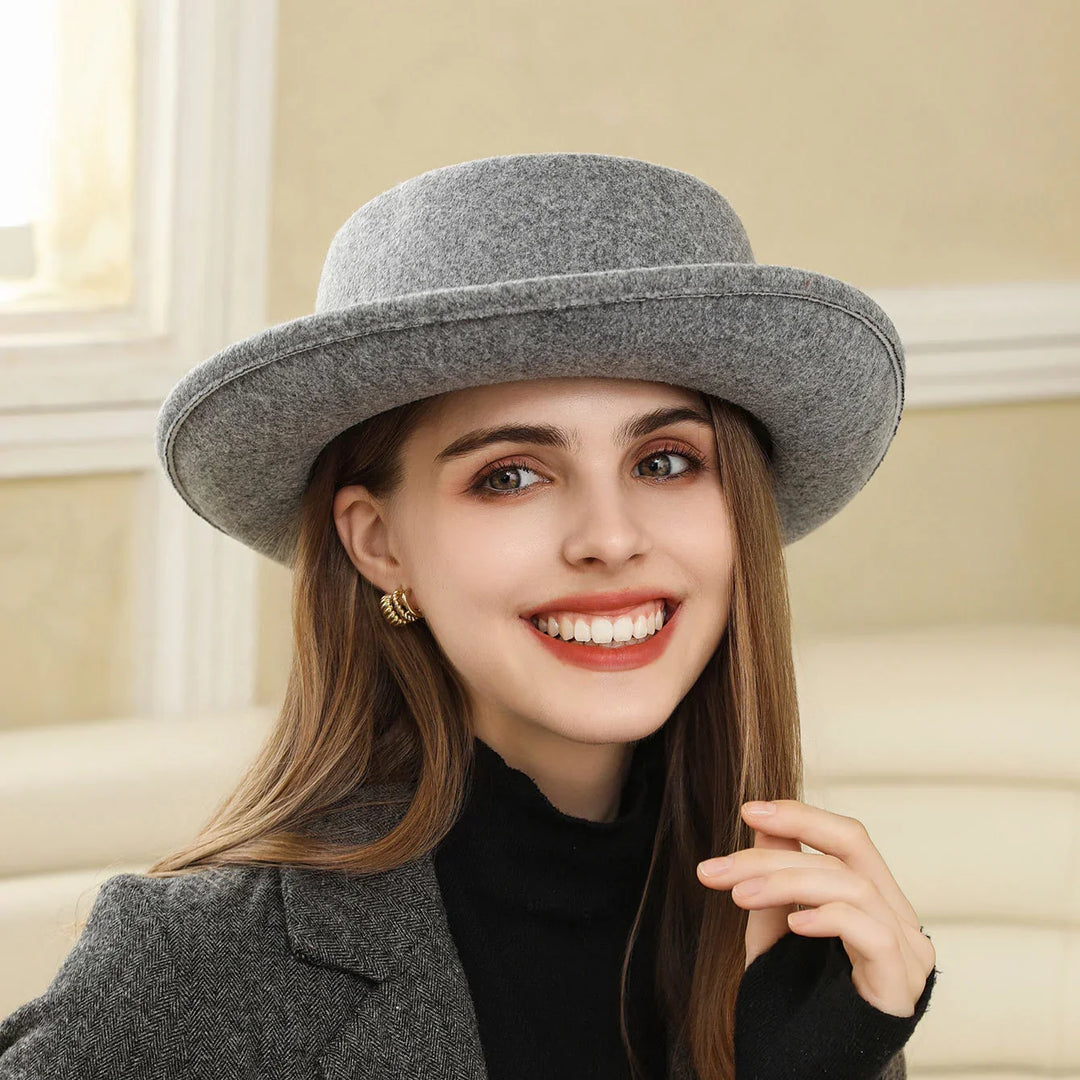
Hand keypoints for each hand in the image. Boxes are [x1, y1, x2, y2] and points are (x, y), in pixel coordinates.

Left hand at [696, 799, 934, 1017]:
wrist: (803, 1078)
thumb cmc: (793, 1009)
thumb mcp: (772, 933)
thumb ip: (773, 881)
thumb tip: (763, 824)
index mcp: (874, 901)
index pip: (847, 838)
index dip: (800, 816)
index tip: (748, 810)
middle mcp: (898, 919)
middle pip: (853, 847)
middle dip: (789, 837)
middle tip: (728, 858)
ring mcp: (907, 952)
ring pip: (852, 885)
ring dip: (787, 882)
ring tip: (739, 896)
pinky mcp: (901, 985)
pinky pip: (871, 931)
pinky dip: (828, 917)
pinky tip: (792, 924)